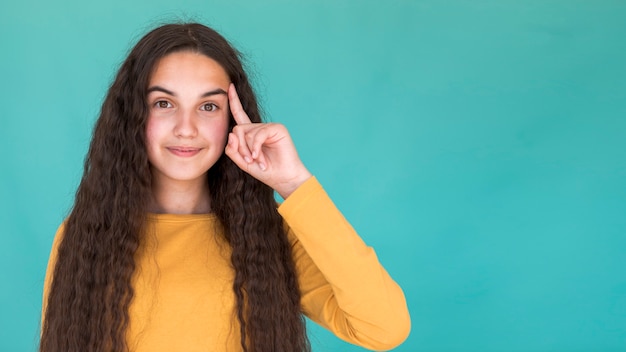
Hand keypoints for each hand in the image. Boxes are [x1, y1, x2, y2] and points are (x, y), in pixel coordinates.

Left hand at [224, 84, 311, 198]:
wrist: (283, 178)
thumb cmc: (266, 171)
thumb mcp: (243, 163)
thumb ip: (233, 150)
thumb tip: (232, 133)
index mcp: (251, 134)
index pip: (240, 115)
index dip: (234, 101)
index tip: (229, 86)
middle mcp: (260, 128)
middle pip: (238, 129)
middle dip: (240, 147)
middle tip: (249, 160)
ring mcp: (269, 127)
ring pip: (247, 133)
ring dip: (249, 150)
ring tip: (257, 161)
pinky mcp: (277, 128)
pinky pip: (258, 134)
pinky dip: (256, 147)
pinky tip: (259, 157)